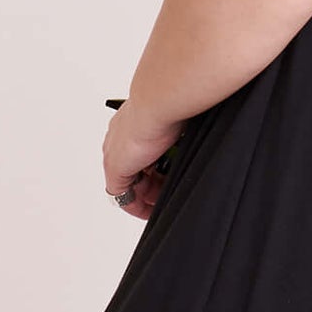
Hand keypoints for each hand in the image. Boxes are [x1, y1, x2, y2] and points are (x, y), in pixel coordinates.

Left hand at [103, 105, 184, 219]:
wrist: (159, 100)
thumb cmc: (170, 104)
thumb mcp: (175, 123)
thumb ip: (178, 137)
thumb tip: (195, 140)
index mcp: (131, 126)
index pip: (138, 157)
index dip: (152, 174)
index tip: (166, 184)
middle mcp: (119, 140)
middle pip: (134, 174)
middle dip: (152, 190)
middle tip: (168, 197)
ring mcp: (116, 155)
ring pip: (130, 186)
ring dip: (146, 199)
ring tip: (164, 204)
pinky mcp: (116, 168)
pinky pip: (122, 197)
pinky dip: (136, 207)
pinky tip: (152, 211)